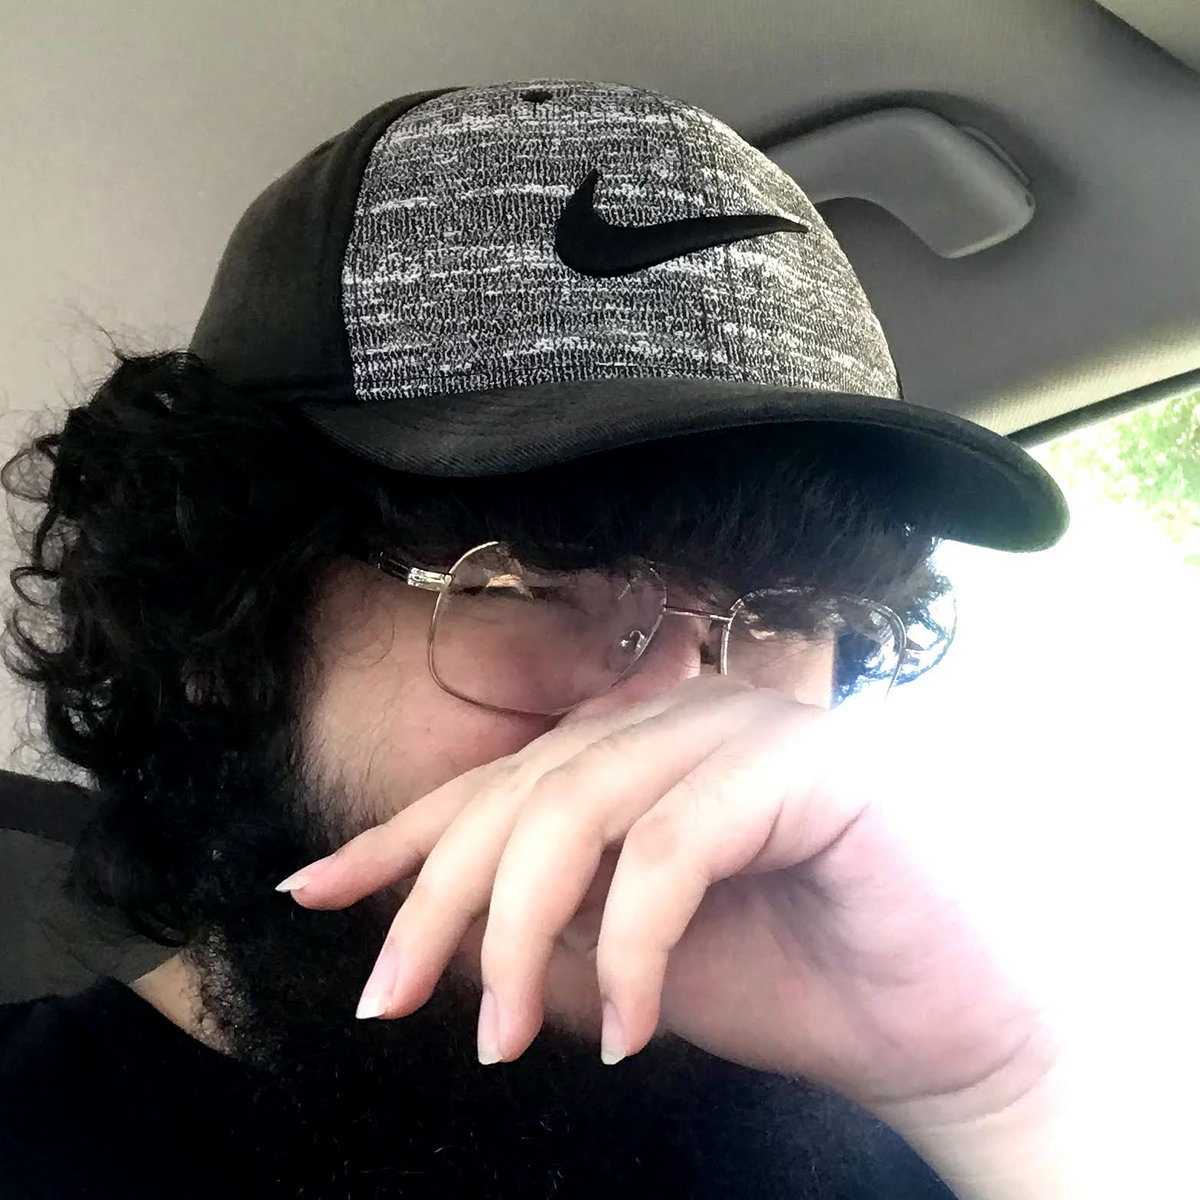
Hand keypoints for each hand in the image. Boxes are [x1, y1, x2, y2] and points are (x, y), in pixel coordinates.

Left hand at [277, 674, 1053, 1116]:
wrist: (946, 1035)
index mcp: (650, 742)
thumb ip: (544, 923)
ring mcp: (756, 723)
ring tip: (494, 1043)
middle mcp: (694, 710)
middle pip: (523, 789)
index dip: (404, 837)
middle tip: (390, 1004)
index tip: (313, 893)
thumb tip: (431, 930)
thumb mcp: (628, 958)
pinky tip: (625, 1033)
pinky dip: (630, 946)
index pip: (505, 780)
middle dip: (438, 901)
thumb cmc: (794, 987)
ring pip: (582, 806)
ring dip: (518, 934)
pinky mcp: (815, 763)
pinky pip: (673, 847)